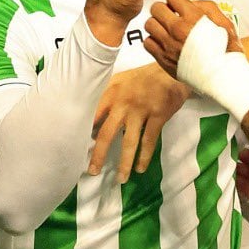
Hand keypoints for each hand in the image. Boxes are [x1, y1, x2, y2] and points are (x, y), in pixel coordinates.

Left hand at [88, 63, 188, 181]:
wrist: (172, 69)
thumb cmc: (145, 77)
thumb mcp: (121, 80)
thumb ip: (107, 96)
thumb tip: (92, 119)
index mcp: (110, 92)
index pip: (92, 116)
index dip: (83, 133)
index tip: (76, 149)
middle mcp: (122, 103)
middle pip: (106, 133)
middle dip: (98, 154)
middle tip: (92, 171)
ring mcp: (140, 110)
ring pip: (129, 142)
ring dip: (124, 163)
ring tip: (121, 179)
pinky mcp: (157, 116)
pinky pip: (149, 141)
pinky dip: (144, 156)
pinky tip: (141, 168)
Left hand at [143, 0, 240, 78]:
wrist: (223, 76)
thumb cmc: (226, 50)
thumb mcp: (224, 21)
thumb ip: (206, 6)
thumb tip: (189, 1)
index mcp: (193, 16)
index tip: (178, 3)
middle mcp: (178, 29)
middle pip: (156, 7)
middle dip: (164, 9)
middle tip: (171, 16)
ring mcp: (168, 44)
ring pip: (149, 24)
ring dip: (157, 25)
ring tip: (167, 31)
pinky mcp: (163, 58)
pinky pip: (147, 42)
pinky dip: (154, 42)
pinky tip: (164, 43)